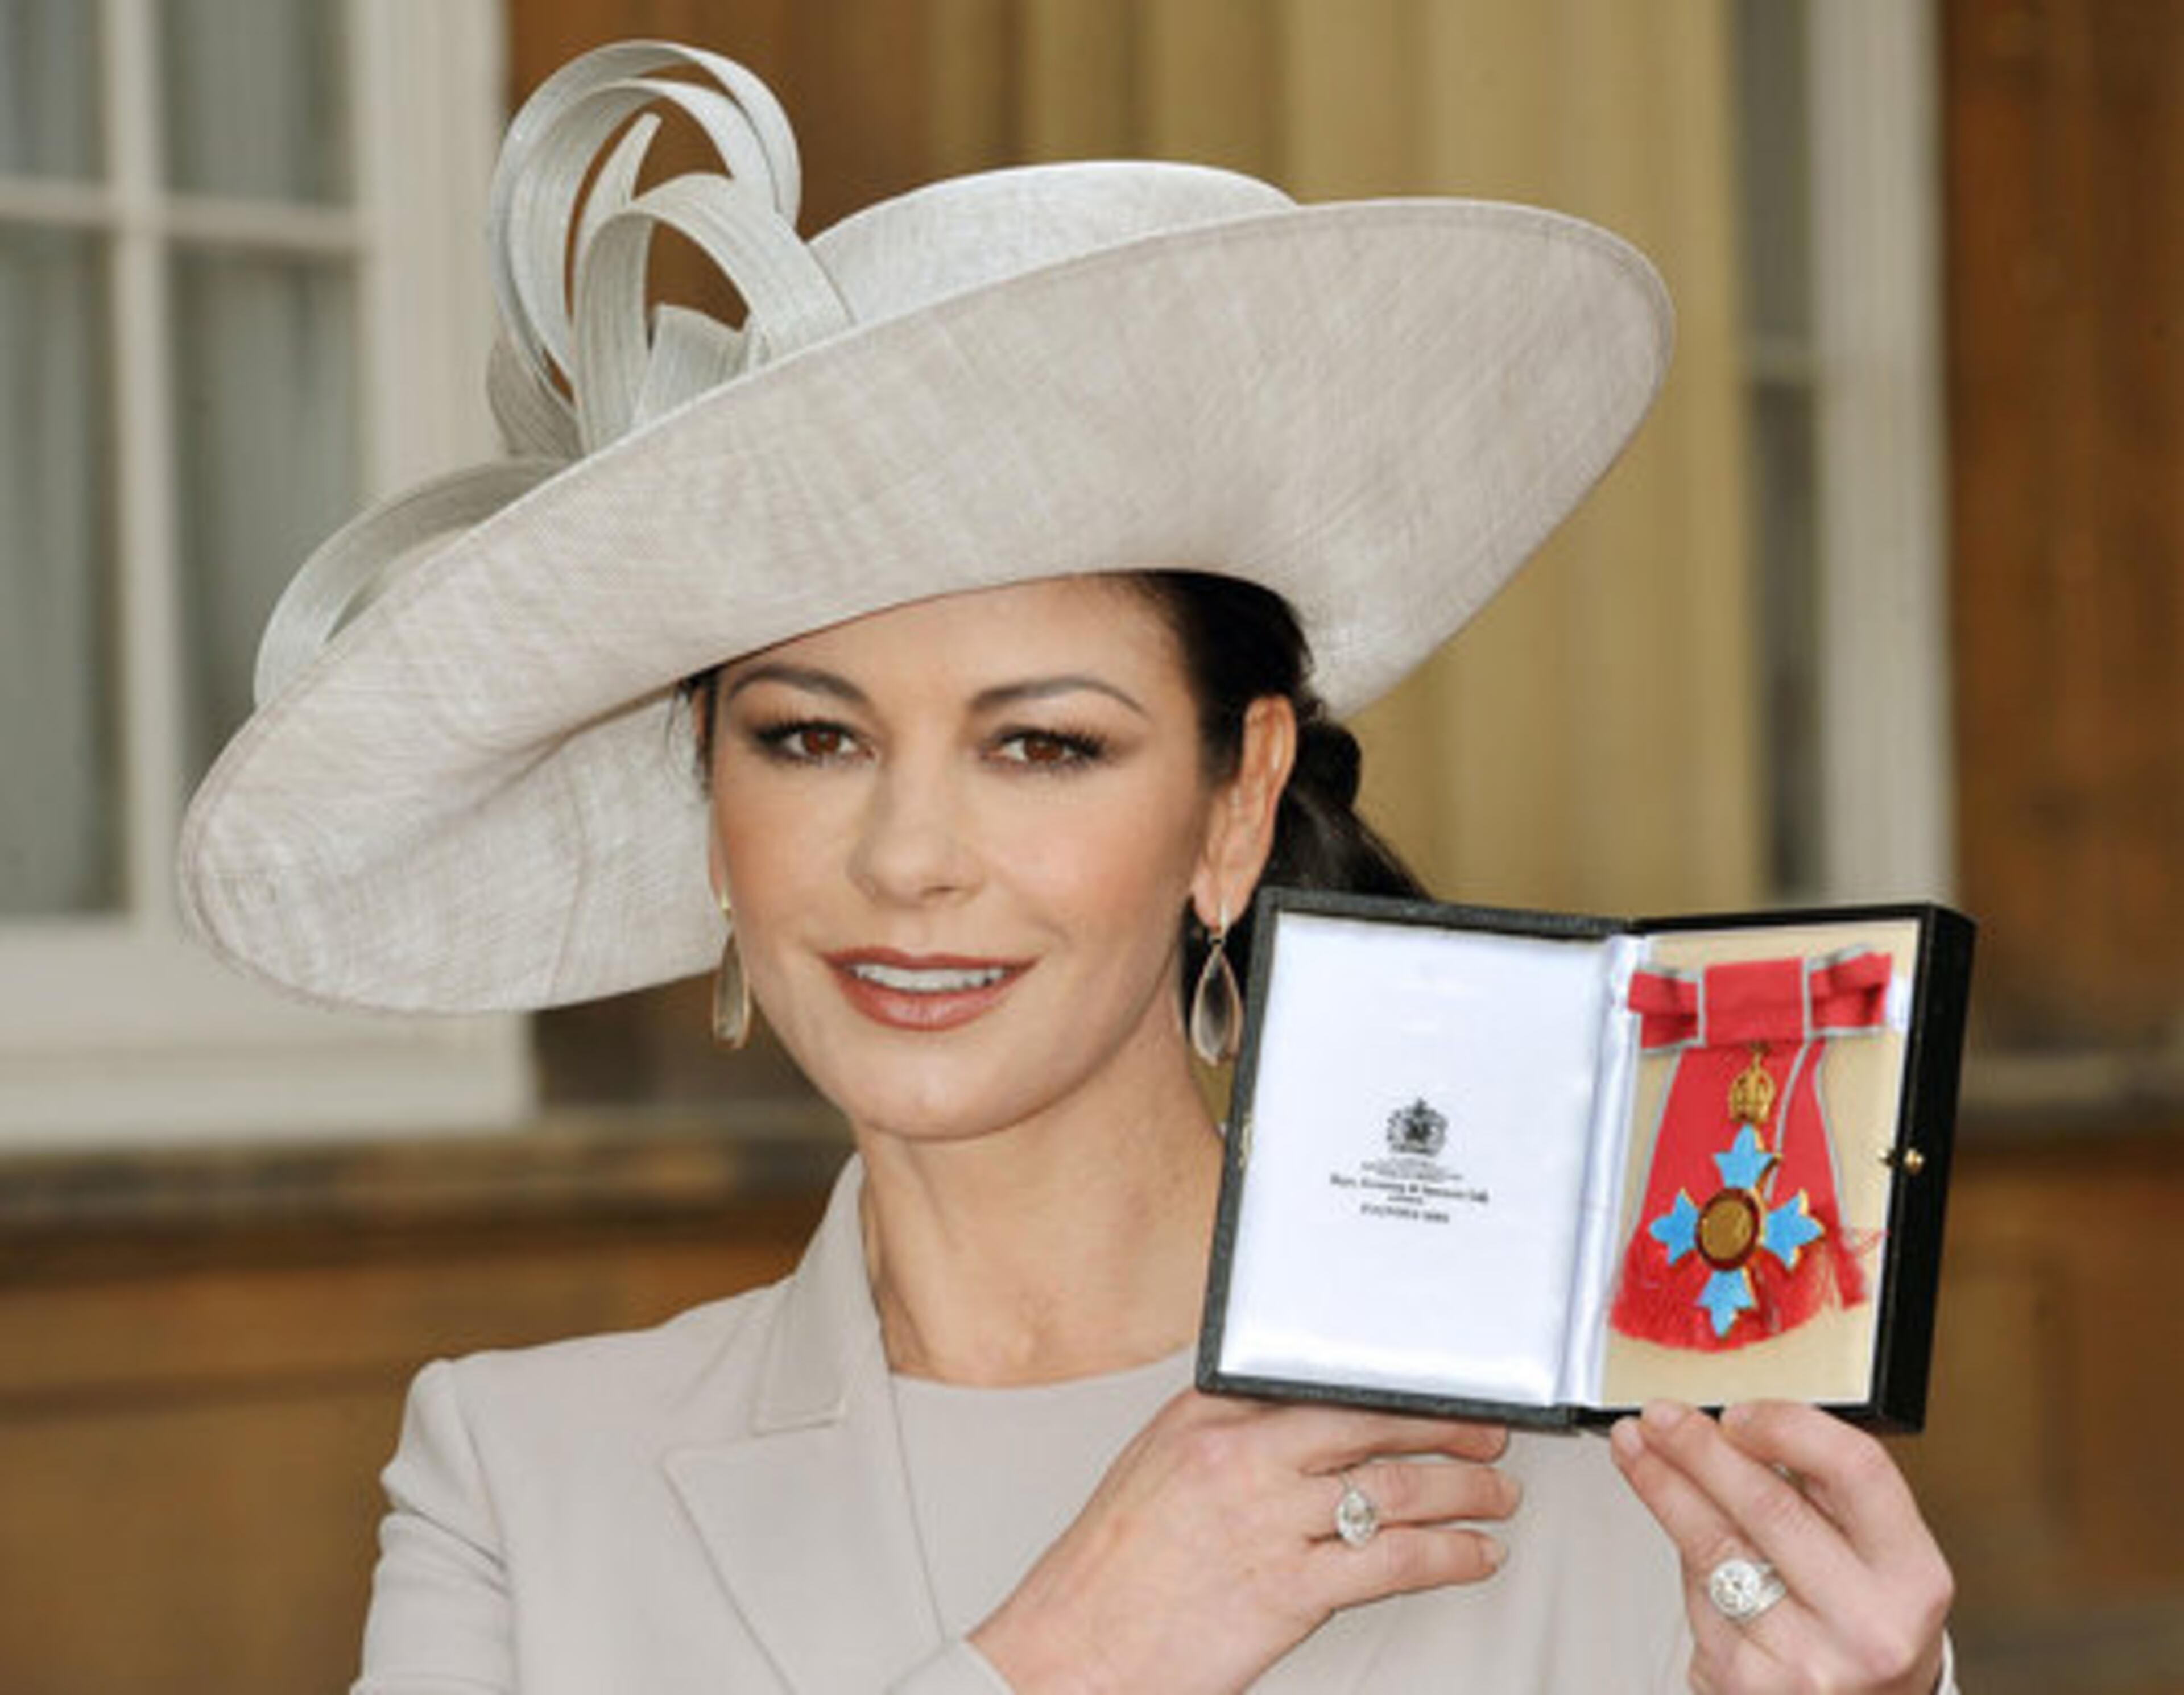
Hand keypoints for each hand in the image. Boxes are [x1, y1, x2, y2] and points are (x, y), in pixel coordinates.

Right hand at [971, 1389, 1515, 1694]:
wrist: (1070, 1650)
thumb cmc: (1111, 1570)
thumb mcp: (1160, 1467)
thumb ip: (1231, 1437)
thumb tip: (1311, 1427)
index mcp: (1205, 1416)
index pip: (1320, 1382)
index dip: (1392, 1385)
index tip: (1431, 1389)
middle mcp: (1241, 1455)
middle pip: (1370, 1422)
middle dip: (1446, 1426)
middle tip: (1487, 1431)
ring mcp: (1267, 1520)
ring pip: (1396, 1490)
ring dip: (1463, 1491)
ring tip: (1496, 1494)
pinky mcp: (1289, 1590)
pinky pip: (1394, 1562)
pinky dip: (1450, 1556)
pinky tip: (1473, 1555)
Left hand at [1610, 1399, 1952, 1694]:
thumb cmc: (1863, 1627)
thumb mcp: (1876, 1561)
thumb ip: (1822, 1497)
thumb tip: (1729, 1432)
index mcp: (1911, 1578)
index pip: (1855, 1471)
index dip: (1787, 1426)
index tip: (1737, 1412)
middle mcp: (1866, 1625)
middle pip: (1768, 1504)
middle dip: (1700, 1448)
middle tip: (1661, 1416)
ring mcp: (1804, 1660)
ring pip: (1715, 1546)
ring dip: (1662, 1486)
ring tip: (1636, 1449)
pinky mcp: (1745, 1681)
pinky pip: (1697, 1595)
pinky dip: (1683, 1556)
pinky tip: (1676, 1528)